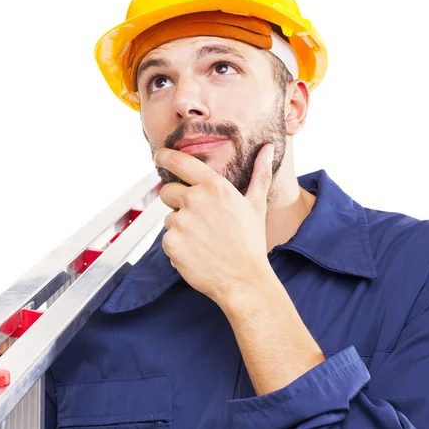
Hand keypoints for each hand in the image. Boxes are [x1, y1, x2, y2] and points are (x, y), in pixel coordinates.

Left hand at [155, 144, 274, 306]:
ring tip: (203, 240)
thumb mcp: (256, 204)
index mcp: (213, 186)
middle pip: (167, 191)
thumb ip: (259, 173)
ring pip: (169, 218)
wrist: (244, 279)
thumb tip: (268, 149)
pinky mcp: (171, 243)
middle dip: (176, 203)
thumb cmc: (250, 242)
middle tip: (199, 220)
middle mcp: (194, 200)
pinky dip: (178, 247)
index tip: (160, 156)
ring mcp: (181, 222)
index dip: (165, 156)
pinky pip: (167, 239)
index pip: (179, 162)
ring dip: (180, 228)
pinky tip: (197, 253)